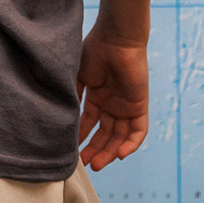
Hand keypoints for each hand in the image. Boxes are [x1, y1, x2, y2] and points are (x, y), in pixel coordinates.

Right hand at [76, 23, 149, 170]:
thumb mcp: (78, 75)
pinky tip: (119, 154)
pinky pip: (138, 130)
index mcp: (97, 96)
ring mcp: (126, 105)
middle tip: (85, 164)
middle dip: (95, 149)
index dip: (81, 137)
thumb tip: (64, 117)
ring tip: (97, 164)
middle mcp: (112, 103)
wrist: (116, 38)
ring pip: (120, 136)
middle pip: (105, 134)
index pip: (89, 123)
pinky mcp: (139, 105)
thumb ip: (74, 95)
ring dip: (109, 151)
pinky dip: (131, 144)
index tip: (71, 150)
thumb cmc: (95, 50)